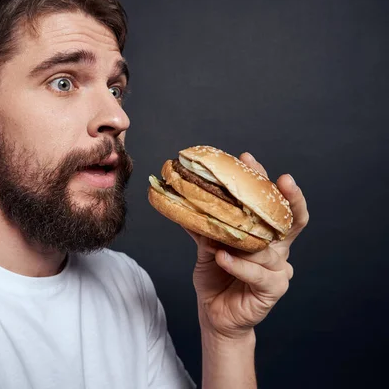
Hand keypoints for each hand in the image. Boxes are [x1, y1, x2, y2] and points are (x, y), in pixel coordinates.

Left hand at [188, 152, 308, 339]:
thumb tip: (184, 199)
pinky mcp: (274, 289)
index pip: (271, 204)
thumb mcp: (206, 246)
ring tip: (224, 231)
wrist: (215, 314)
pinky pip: (258, 274)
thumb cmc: (216, 277)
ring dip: (247, 238)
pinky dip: (239, 265)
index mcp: (264, 234)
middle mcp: (276, 249)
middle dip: (286, 197)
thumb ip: (203, 225)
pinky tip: (222, 257)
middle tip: (280, 179)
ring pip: (270, 248)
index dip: (264, 181)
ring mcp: (278, 269)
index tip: (248, 159)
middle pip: (289, 220)